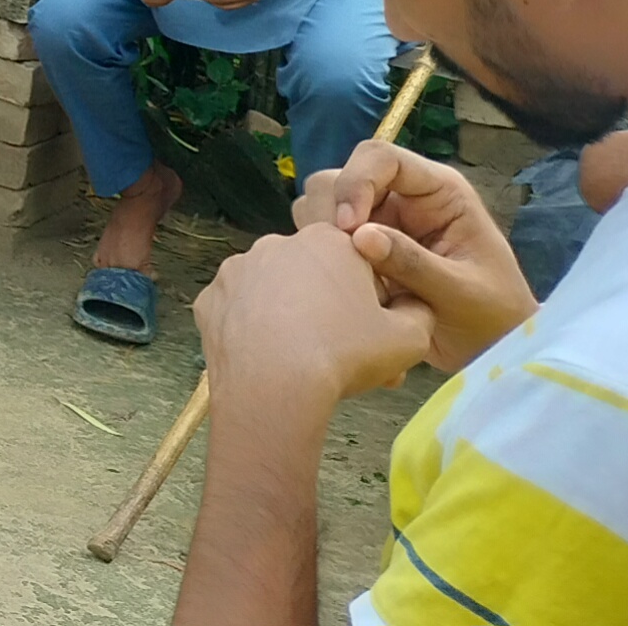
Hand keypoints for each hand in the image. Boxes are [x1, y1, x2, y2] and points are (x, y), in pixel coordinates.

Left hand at [197, 223, 433, 411]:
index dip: (371, 299)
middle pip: (313, 276)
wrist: (274, 387)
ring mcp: (236, 270)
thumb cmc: (346, 354)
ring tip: (301, 358)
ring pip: (273, 292)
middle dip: (329, 307)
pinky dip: (252, 328)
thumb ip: (419, 312)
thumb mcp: (411, 337)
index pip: (359, 262)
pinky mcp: (208, 299)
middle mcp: (277, 243)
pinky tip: (267, 354)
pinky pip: (239, 311)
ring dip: (289, 316)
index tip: (372, 332)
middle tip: (340, 351)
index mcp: (328, 241)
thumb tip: (412, 305)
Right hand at [308, 140, 535, 372]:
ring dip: (323, 237)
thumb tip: (359, 237)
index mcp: (437, 191)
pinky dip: (320, 257)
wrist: (488, 347)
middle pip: (339, 177)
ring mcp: (377, 222)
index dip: (356, 183)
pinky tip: (343, 287)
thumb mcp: (462, 292)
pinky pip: (320, 238)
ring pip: (321, 205)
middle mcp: (402, 197)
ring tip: (346, 276)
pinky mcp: (359, 248)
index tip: (347, 228)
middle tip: (341, 260)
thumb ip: (414, 263)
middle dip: (331, 214)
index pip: (381, 158)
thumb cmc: (491, 314)